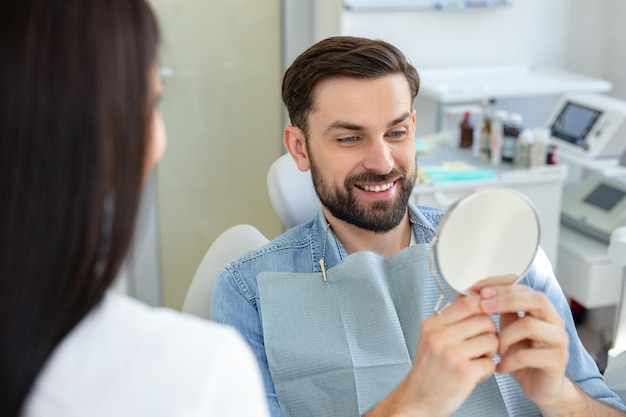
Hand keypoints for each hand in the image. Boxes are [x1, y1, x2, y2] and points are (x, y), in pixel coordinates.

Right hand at [398, 294, 498, 415]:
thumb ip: (451, 319)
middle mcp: (440, 336)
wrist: (418, 399)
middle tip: (481, 344)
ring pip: (491, 340)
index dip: (484, 306)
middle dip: (489, 333)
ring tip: (476, 359)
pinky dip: (487, 370)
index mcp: (433, 324)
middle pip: (484, 320)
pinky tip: (475, 373)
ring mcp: (451, 354)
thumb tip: (473, 296)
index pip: (467, 301)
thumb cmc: (429, 369)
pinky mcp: (464, 372)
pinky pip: (490, 363)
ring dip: (490, 352)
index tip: (487, 313)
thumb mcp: (432, 337)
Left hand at [475, 281, 568, 407]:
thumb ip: (492, 310)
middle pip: (534, 299)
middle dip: (505, 300)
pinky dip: (509, 361)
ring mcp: (558, 339)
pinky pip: (529, 355)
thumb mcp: (503, 328)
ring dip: (505, 336)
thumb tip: (464, 293)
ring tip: (494, 349)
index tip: (477, 289)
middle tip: (482, 307)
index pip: (523, 285)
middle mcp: (553, 319)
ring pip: (530, 326)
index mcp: (539, 308)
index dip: (500, 284)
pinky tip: (499, 367)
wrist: (539, 386)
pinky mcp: (558, 360)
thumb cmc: (520, 354)